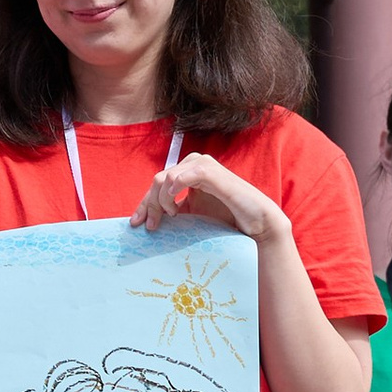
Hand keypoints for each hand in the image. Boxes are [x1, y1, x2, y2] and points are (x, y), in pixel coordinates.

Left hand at [130, 150, 287, 247]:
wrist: (255, 221)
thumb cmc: (226, 218)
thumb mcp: (192, 215)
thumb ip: (174, 211)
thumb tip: (147, 221)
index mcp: (187, 172)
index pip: (158, 184)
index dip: (145, 203)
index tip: (136, 224)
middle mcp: (193, 164)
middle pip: (157, 180)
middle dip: (150, 204)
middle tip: (151, 227)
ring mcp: (202, 165)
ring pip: (165, 178)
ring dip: (161, 200)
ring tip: (170, 217)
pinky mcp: (210, 172)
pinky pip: (181, 177)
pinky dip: (173, 191)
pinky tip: (175, 208)